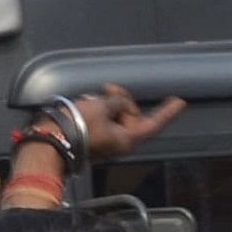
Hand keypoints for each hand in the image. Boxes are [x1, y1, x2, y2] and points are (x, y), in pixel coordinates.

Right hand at [71, 83, 185, 162]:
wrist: (51, 141)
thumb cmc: (78, 126)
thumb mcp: (102, 107)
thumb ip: (117, 102)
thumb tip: (119, 104)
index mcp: (127, 138)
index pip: (153, 123)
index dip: (167, 112)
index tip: (179, 102)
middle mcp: (120, 142)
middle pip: (132, 115)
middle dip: (122, 99)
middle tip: (107, 89)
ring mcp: (108, 141)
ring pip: (117, 115)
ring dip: (107, 102)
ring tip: (92, 98)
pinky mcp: (95, 138)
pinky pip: (104, 119)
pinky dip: (99, 109)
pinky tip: (87, 104)